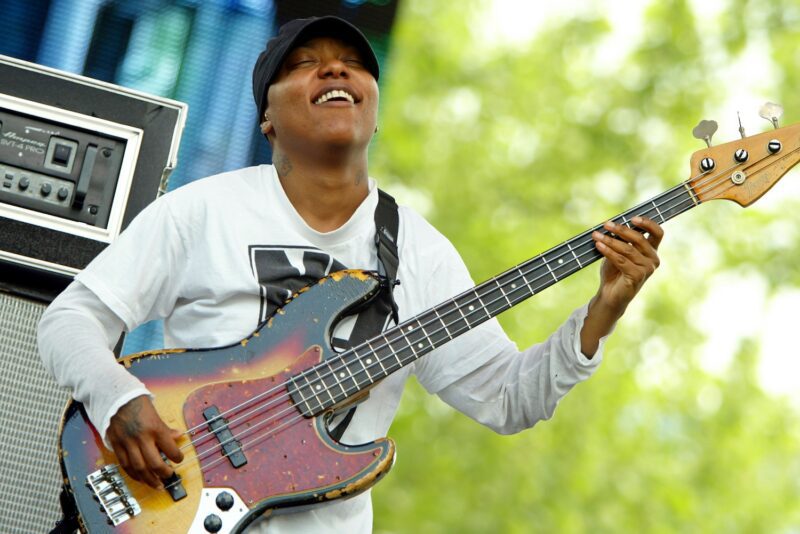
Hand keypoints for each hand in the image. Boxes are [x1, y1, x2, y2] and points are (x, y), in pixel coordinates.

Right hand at [106, 395, 183, 488]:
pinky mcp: (117, 446)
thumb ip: (166, 429)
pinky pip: (125, 465)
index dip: (177, 457)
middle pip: (154, 463)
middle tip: (169, 476)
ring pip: (139, 468)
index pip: (170, 448)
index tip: (179, 460)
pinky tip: (140, 478)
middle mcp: (142, 437)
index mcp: (155, 428)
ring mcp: (128, 443)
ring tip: (156, 484)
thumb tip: (179, 436)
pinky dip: (133, 474)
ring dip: (149, 479)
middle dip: (163, 473)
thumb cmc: (138, 405)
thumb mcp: (156, 415)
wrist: (118, 399)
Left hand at [580, 216, 663, 355]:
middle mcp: (653, 259)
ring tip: (596, 236)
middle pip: (640, 239)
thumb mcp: (618, 252)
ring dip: (610, 240)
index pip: (658, 233)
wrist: (610, 295)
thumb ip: (620, 240)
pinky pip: (621, 260)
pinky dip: (608, 251)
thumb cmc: (614, 272)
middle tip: (606, 225)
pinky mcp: (637, 277)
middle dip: (621, 230)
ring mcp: (647, 269)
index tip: (632, 218)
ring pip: (628, 249)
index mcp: (651, 251)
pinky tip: (598, 246)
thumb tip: (612, 225)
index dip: (648, 223)